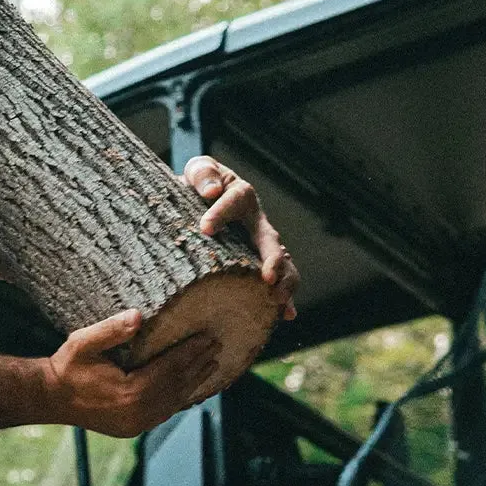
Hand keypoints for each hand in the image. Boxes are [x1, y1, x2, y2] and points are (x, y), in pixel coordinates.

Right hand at [43, 311, 220, 437]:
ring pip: (174, 402)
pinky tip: (192, 390)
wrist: (50, 398)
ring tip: (212, 365)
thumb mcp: (84, 343)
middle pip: (177, 386)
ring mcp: (137, 424)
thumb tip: (138, 315)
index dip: (191, 352)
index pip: (170, 368)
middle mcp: (138, 413)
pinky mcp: (133, 429)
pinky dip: (181, 400)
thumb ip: (110, 330)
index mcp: (131, 392)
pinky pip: (165, 413)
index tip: (208, 337)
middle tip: (218, 346)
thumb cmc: (67, 367)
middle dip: (198, 365)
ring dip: (195, 383)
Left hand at [184, 155, 298, 320]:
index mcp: (241, 196)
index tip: (205, 228)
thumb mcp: (198, 171)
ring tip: (278, 301)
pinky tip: (287, 314)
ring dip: (283, 282)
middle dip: (273, 260)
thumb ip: (203, 174)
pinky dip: (283, 297)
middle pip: (270, 240)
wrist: (200, 200)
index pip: (235, 201)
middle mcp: (256, 223)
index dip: (220, 213)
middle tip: (268, 278)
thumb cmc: (199, 185)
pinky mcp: (256, 263)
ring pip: (281, 263)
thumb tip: (210, 192)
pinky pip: (276, 280)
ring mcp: (259, 245)